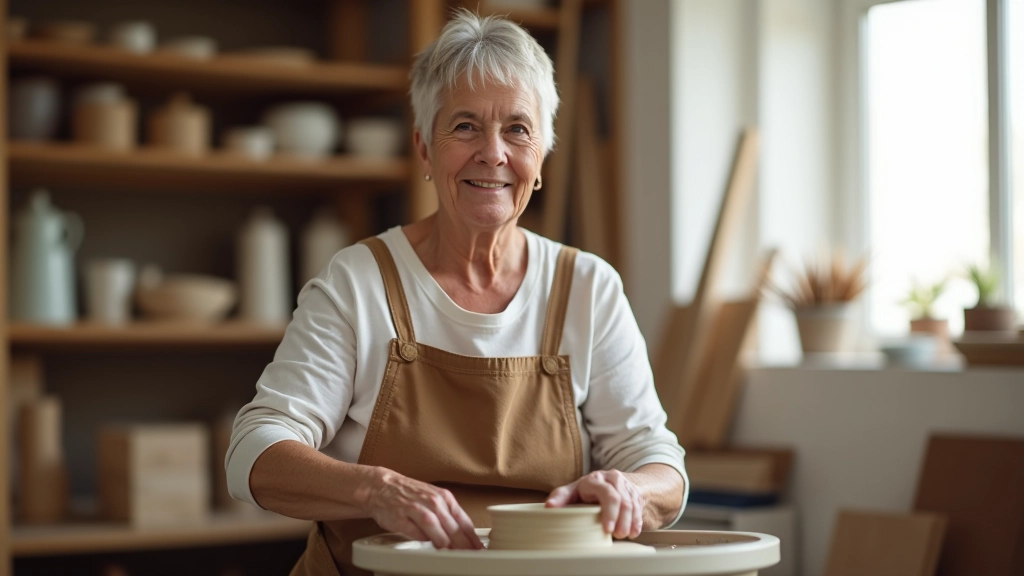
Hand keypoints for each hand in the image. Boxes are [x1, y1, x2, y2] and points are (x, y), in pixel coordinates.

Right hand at [365, 468, 482, 549]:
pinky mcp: (403, 519)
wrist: (382, 487)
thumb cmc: (409, 494)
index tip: (478, 549)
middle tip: (470, 556)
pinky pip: (418, 533)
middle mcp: (434, 502)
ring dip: (446, 545)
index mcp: (444, 498)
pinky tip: (431, 548)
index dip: (472, 538)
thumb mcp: (434, 498)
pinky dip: (426, 542)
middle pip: (454, 529)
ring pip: (438, 530)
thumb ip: (448, 515)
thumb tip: (463, 535)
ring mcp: (418, 510)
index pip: (464, 521)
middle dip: (463, 546)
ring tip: (452, 555)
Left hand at [545, 470, 644, 538]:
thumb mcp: (572, 491)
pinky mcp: (634, 493)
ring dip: (630, 522)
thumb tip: (549, 507)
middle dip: (621, 519)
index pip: (607, 493)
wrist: (609, 482)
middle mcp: (612, 479)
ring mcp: (625, 486)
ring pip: (632, 504)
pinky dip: (637, 521)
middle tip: (617, 535)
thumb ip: (561, 497)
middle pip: (622, 500)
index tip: (608, 528)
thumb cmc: (586, 491)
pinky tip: (633, 532)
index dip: (609, 512)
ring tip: (624, 535)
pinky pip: (639, 507)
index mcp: (595, 479)